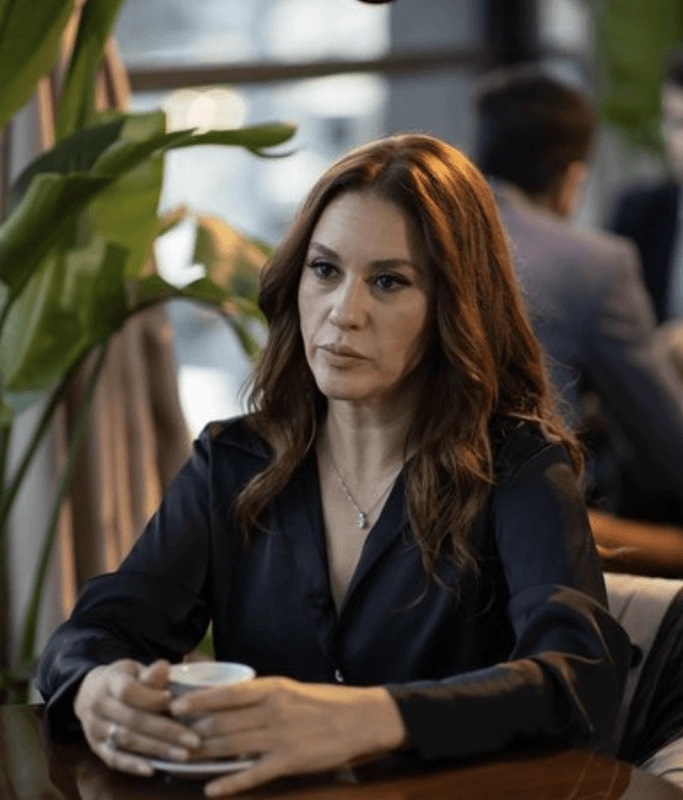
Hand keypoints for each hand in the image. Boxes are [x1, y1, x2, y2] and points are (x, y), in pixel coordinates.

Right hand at [74, 659, 201, 775]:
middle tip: (193, 739)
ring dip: (156, 749)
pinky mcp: (97, 748)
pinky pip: (115, 759)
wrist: (90, 693)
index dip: (150, 697)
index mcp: (109, 682)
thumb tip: (164, 668)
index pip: (128, 691)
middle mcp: (98, 706)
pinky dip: (134, 765)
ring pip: (127, 741)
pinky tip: (153, 769)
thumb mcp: (135, 670)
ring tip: (183, 754)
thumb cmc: (123, 679)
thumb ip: (150, 674)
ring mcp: (95, 729)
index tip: (173, 700)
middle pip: (133, 720)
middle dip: (165, 730)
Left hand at [168, 676, 406, 795]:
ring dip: (204, 755)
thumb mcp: (291, 691)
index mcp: (273, 688)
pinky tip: (212, 790)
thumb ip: (262, 697)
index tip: (174, 707)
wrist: (363, 718)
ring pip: (231, 746)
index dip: (198, 702)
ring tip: (181, 761)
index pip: (226, 694)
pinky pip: (253, 774)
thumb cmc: (325, 703)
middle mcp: (272, 710)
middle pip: (223, 722)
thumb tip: (230, 703)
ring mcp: (280, 737)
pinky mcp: (290, 761)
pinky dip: (230, 783)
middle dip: (193, 732)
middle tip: (170, 738)